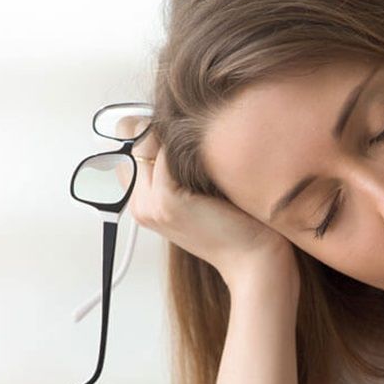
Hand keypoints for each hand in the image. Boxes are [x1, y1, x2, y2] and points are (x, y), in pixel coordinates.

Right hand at [127, 134, 297, 296]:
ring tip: (205, 138)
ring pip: (144, 143)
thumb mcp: (204, 195)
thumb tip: (185, 132)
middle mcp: (140, 205)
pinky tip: (212, 146)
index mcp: (144, 204)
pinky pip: (164, 152)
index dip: (151, 131)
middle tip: (191, 128)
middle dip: (157, 125)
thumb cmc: (238, 226)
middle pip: (132, 142)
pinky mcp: (167, 200)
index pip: (130, 151)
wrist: (253, 259)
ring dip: (170, 130)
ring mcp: (150, 204)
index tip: (179, 124)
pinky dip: (183, 142)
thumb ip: (185, 170)